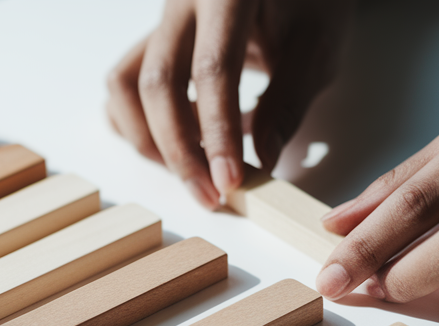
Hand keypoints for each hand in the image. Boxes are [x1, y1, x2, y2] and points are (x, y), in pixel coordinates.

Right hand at [106, 0, 353, 208]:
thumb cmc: (311, 6)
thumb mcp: (315, 48)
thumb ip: (287, 102)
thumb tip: (262, 159)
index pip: (212, 70)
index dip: (217, 132)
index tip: (228, 180)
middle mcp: (182, 3)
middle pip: (158, 83)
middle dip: (180, 150)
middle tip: (209, 194)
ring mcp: (161, 22)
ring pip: (126, 85)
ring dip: (150, 139)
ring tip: (191, 173)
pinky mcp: (153, 41)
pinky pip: (123, 83)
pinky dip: (136, 121)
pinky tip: (176, 144)